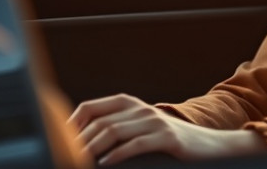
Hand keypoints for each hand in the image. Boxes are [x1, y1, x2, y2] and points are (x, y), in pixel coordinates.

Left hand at [68, 93, 264, 164]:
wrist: (208, 145)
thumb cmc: (168, 140)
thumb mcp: (139, 128)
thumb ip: (115, 127)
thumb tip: (81, 141)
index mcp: (128, 103)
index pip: (90, 107)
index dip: (71, 124)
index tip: (58, 142)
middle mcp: (139, 108)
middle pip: (99, 122)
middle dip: (78, 142)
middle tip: (65, 158)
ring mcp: (154, 121)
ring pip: (114, 131)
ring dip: (92, 149)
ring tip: (80, 162)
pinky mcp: (166, 137)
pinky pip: (136, 144)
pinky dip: (117, 155)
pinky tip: (106, 163)